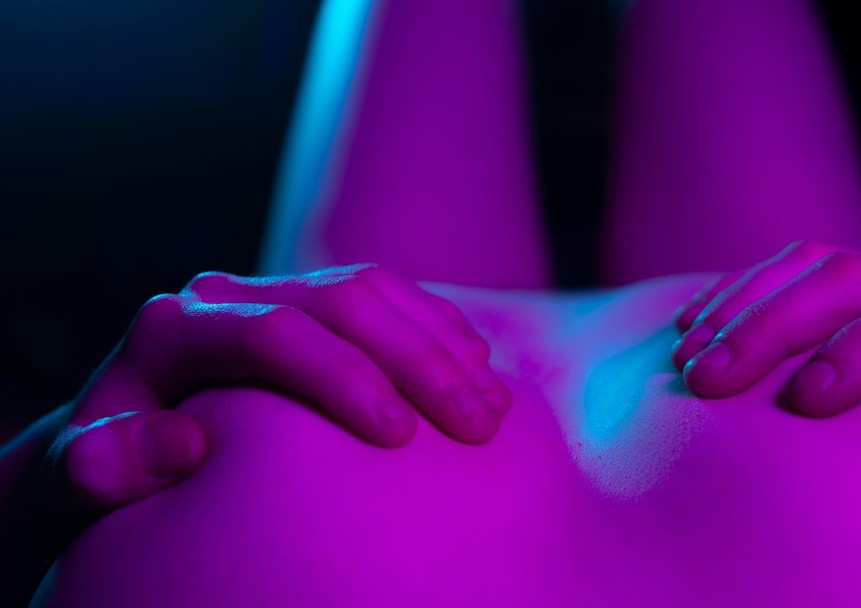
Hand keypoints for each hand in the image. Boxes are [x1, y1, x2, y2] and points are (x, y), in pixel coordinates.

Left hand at [53, 264, 509, 508]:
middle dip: (419, 359)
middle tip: (477, 422)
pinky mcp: (312, 308)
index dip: (344, 377)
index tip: (400, 437)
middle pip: (343, 299)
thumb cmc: (110, 470)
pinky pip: (389, 298)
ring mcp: (277, 293)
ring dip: (443, 342)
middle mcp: (230, 295)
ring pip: (376, 291)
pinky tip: (480, 366)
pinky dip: (439, 330)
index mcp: (175, 328)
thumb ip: (104, 466)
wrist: (119, 439)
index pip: (276, 332)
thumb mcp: (84, 480)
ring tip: (493, 402)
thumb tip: (184, 442)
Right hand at [671, 240, 860, 509]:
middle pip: (851, 280)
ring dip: (738, 308)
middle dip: (769, 327)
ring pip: (808, 266)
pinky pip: (785, 272)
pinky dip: (733, 297)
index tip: (804, 402)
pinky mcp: (851, 289)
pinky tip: (692, 329)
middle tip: (705, 380)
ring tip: (685, 362)